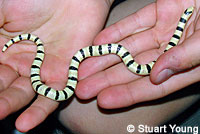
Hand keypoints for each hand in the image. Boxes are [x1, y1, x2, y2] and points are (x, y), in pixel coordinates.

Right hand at [0, 0, 112, 131]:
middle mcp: (23, 63)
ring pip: (27, 94)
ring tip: (5, 118)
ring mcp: (44, 69)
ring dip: (14, 107)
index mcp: (4, 48)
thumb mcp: (1, 10)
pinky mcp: (65, 74)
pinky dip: (41, 109)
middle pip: (6, 87)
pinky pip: (55, 95)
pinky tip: (27, 121)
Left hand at [76, 0, 198, 107]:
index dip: (127, 95)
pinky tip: (98, 42)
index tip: (103, 101)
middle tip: (83, 89)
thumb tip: (157, 76)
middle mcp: (170, 52)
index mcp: (184, 67)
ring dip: (105, 58)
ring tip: (83, 69)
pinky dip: (116, 32)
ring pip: (128, 48)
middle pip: (133, 70)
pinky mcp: (160, 11)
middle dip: (107, 80)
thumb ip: (187, 59)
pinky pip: (133, 24)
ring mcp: (164, 31)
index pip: (151, 87)